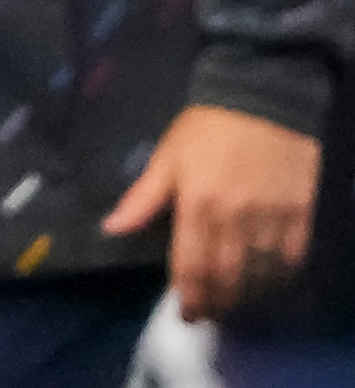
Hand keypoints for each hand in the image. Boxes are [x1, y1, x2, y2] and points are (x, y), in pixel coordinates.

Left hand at [101, 103, 321, 320]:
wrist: (261, 98)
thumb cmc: (206, 128)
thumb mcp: (166, 157)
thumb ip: (142, 198)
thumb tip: (110, 228)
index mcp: (198, 204)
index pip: (192, 265)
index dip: (189, 296)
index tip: (186, 314)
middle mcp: (236, 217)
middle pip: (228, 277)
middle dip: (216, 302)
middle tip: (207, 313)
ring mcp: (272, 217)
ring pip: (261, 274)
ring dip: (247, 295)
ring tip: (232, 302)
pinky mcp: (300, 213)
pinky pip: (292, 258)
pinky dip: (278, 276)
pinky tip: (266, 281)